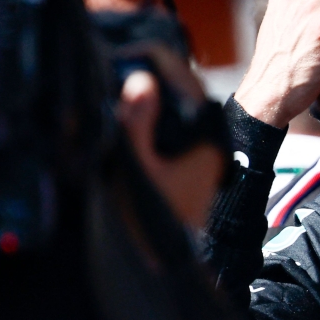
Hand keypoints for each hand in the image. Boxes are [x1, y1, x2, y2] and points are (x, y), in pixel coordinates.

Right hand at [118, 44, 224, 229]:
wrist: (167, 264)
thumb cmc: (154, 223)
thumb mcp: (138, 171)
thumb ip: (137, 125)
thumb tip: (140, 81)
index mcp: (205, 133)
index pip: (181, 73)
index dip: (149, 57)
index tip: (118, 54)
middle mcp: (209, 134)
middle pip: (178, 82)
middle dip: (146, 68)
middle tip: (110, 65)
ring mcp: (201, 144)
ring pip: (175, 99)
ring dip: (148, 88)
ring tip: (113, 82)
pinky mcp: (190, 154)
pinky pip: (173, 118)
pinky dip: (151, 108)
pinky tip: (126, 111)